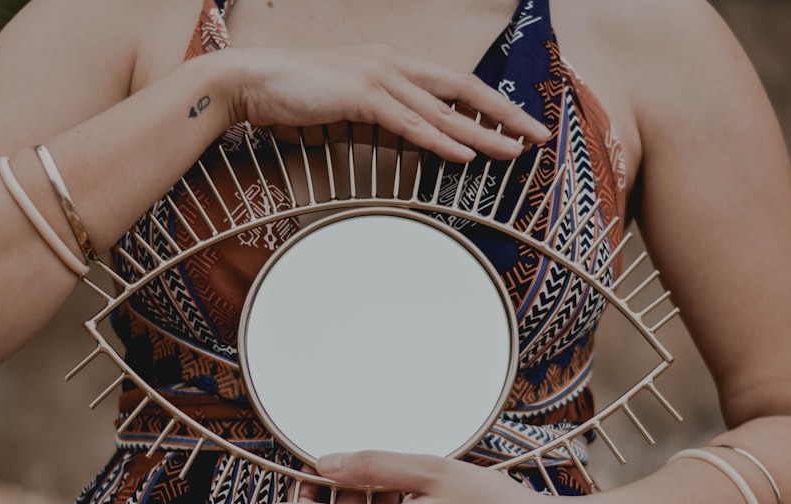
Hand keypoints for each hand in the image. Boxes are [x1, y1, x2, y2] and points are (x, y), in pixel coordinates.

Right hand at [221, 45, 551, 162]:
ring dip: (482, 132)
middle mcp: (393, 63)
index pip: (454, 84)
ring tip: (514, 151)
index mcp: (393, 63)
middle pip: (462, 90)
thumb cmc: (296, 95)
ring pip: (442, 110)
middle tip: (538, 134)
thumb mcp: (349, 108)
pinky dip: (440, 140)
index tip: (518, 123)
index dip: (490, 104)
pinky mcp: (361, 94)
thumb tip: (410, 145)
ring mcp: (378, 76)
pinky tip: (466, 153)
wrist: (252, 80)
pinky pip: (410, 123)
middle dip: (505, 114)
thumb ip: (383, 123)